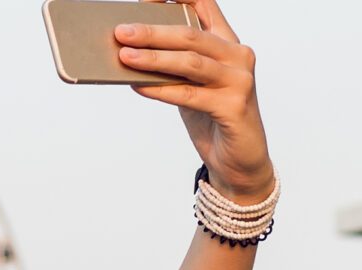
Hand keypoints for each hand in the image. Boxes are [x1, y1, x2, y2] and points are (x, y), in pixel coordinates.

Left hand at [116, 0, 269, 200]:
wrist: (238, 161)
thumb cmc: (212, 117)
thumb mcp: (191, 83)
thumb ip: (172, 64)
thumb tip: (130, 49)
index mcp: (228, 42)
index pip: (204, 5)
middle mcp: (238, 56)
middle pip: (190, 35)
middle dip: (152, 31)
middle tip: (122, 31)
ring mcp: (239, 80)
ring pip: (191, 62)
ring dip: (154, 58)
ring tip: (125, 56)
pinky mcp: (234, 107)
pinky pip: (190, 95)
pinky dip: (161, 90)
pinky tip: (140, 86)